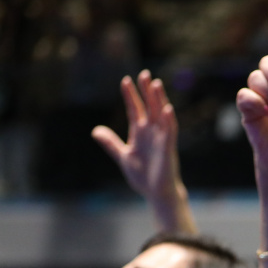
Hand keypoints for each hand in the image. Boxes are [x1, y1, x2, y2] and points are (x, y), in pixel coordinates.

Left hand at [92, 70, 194, 233]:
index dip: (131, 96)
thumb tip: (96, 131)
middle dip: (147, 91)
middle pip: (149, 107)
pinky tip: (166, 108)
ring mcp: (161, 139)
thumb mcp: (123, 156)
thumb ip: (111, 143)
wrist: (156, 193)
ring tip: (156, 84)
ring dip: (159, 100)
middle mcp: (152, 133)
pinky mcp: (168, 149)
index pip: (135, 110)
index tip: (125, 81)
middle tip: (144, 74)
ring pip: (160, 115)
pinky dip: (168, 120)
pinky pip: (170, 132)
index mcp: (140, 134)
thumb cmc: (144, 177)